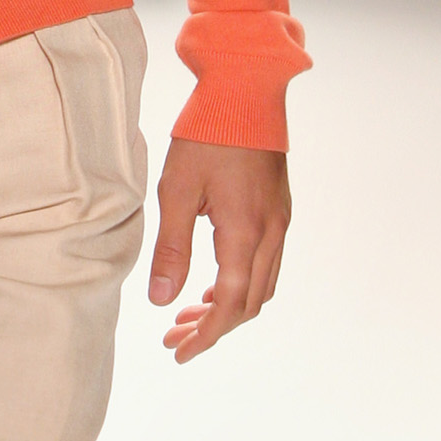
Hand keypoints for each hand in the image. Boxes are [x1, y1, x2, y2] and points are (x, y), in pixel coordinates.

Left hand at [147, 140, 289, 362]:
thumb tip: (161, 300)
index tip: (179, 351)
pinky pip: (266, 263)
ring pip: (262, 286)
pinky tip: (213, 282)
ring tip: (190, 313)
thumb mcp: (176, 191)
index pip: (229, 305)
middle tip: (175, 337)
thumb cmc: (208, 134)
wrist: (246, 90)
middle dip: (214, 327)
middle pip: (250, 304)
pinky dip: (241, 283)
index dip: (205, 335)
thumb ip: (170, 249)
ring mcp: (280, 221)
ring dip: (228, 307)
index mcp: (245, 233)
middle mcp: (271, 233)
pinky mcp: (279, 209)